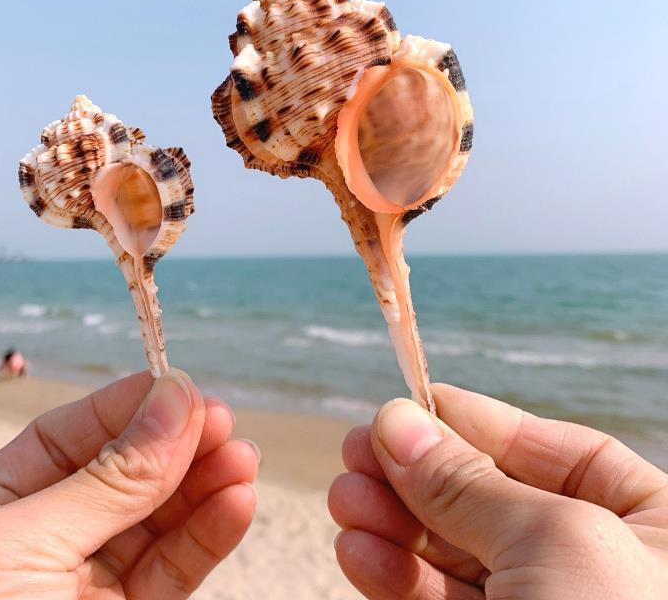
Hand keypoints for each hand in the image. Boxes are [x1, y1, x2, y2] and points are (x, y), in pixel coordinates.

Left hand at [0, 369, 258, 598]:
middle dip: (173, 446)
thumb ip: (108, 478)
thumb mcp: (21, 549)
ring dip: (203, 486)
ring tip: (243, 457)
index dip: (125, 409)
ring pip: (154, 522)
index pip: (64, 437)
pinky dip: (207, 537)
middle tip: (223, 421)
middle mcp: (31, 546)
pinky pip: (171, 572)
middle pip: (118, 475)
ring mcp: (78, 590)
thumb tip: (174, 399)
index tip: (180, 388)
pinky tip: (236, 504)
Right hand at [329, 384, 667, 598]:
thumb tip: (396, 420)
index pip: (557, 453)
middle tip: (354, 450)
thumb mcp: (554, 543)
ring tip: (344, 497)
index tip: (408, 402)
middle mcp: (601, 574)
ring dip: (392, 523)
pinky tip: (358, 550)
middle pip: (491, 500)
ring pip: (455, 555)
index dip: (478, 423)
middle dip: (418, 475)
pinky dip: (393, 578)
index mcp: (657, 531)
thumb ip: (467, 480)